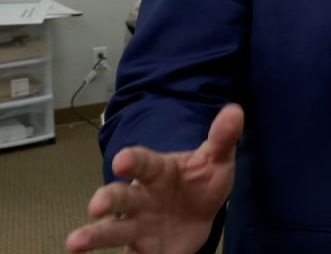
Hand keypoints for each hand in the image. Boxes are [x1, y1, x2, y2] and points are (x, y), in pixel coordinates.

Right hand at [66, 104, 243, 253]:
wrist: (201, 214)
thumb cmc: (200, 182)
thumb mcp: (216, 160)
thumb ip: (222, 139)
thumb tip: (235, 112)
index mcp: (157, 171)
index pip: (141, 162)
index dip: (131, 160)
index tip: (122, 161)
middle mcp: (140, 198)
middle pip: (120, 197)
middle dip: (107, 199)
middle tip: (97, 206)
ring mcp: (138, 225)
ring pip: (112, 231)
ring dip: (93, 237)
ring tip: (74, 244)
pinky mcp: (141, 250)